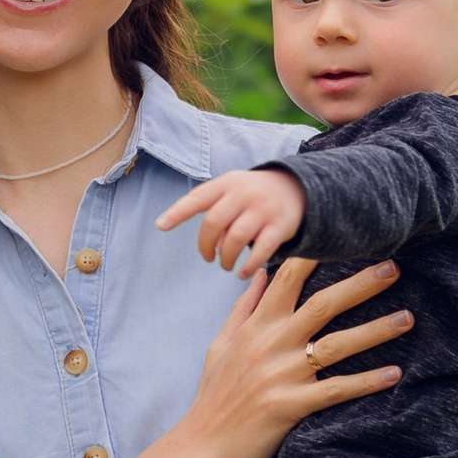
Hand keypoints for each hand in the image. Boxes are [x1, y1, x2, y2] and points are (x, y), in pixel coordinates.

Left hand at [158, 163, 307, 274]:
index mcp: (227, 184)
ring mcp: (263, 209)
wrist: (296, 188)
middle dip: (205, 246)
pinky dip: (249, 265)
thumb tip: (207, 244)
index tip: (161, 226)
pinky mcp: (281, 226)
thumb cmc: (251, 195)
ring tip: (226, 265)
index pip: (198, 198)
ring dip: (226, 258)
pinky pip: (262, 250)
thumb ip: (215, 213)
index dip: (178, 212)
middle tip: (208, 258)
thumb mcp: (232, 192)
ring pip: (236, 238)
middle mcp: (244, 194)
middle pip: (215, 222)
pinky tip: (242, 273)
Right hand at [173, 255, 412, 457]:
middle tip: (394, 268)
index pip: (287, 279)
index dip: (316, 254)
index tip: (347, 238)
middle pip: (322, 305)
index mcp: (255, 327)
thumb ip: (243, 310)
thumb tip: (260, 274)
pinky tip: (393, 373)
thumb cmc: (213, 397)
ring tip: (407, 319)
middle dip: (360, 285)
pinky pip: (336, 390)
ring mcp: (280, 376)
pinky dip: (366, 381)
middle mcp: (270, 345)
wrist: (200, 449)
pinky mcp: (289, 407)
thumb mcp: (221, 346)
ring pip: (336, 345)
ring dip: (375, 330)